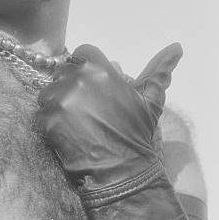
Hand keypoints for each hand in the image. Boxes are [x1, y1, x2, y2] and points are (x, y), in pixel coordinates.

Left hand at [37, 43, 182, 190]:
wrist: (121, 172)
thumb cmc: (137, 133)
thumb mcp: (150, 100)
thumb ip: (159, 70)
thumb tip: (177, 46)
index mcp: (99, 70)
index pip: (83, 52)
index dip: (88, 67)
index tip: (94, 83)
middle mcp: (75, 80)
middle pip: (64, 70)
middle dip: (73, 83)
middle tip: (86, 105)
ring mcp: (58, 100)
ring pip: (49, 90)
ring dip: (59, 100)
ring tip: (75, 120)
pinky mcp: (46, 121)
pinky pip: (41, 112)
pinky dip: (51, 120)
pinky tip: (67, 132)